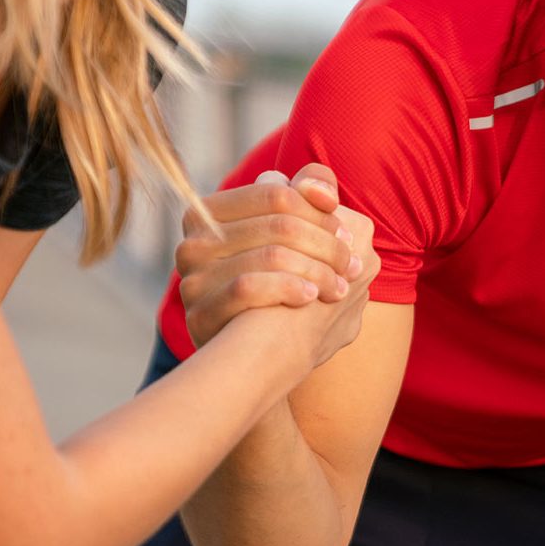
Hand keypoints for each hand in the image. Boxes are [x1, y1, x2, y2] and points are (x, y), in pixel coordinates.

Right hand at [176, 164, 377, 348]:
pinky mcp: (199, 314)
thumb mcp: (293, 236)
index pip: (277, 193)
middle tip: (352, 266)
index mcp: (211, 212)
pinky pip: (249, 287)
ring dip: (318, 272)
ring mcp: (192, 278)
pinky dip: (289, 289)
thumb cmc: (282, 285)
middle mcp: (194, 242)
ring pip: (271, 255)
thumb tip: (322, 189)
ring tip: (341, 288)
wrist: (256, 356)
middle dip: (326, 245)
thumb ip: (308, 196)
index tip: (347, 234)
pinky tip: (311, 299)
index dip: (319, 212)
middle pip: (280, 225)